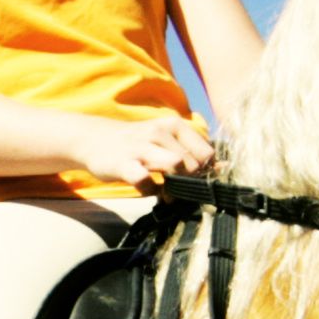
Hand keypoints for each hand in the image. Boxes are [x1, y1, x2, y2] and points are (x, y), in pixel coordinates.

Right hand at [75, 113, 214, 186]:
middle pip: (194, 164)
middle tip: (179, 191)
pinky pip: (145, 181)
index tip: (195, 182)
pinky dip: (151, 190)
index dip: (206, 173)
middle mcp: (160, 133)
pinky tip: (148, 190)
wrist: (93, 139)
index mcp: (174, 125)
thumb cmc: (137, 144)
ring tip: (167, 193)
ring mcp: (141, 147)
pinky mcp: (123, 163)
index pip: (207, 153)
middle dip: (190, 183)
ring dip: (175, 187)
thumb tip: (225, 168)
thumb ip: (192, 153)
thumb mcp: (165, 141)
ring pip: (175, 166)